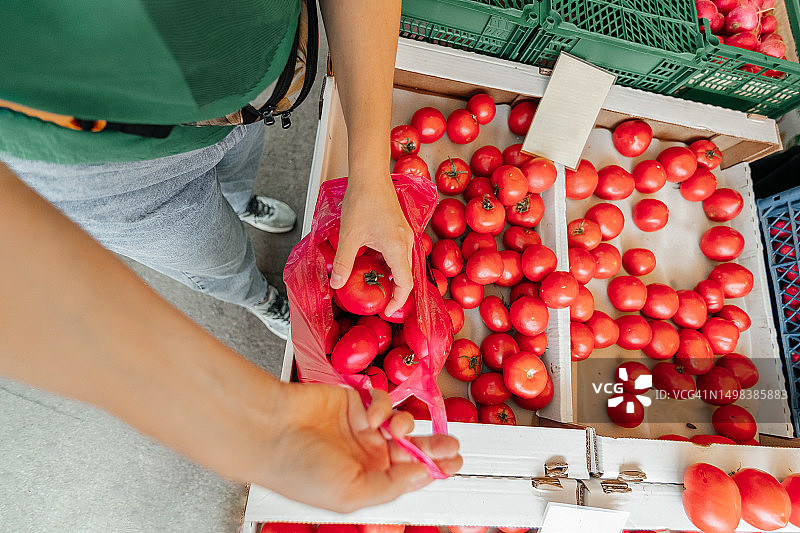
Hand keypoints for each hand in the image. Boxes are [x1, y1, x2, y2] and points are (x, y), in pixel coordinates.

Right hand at [260, 383, 461, 511]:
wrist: (270, 431)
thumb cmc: (300, 470)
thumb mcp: (353, 493)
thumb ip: (393, 484)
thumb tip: (425, 475)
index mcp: (366, 481)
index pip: (408, 475)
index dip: (433, 469)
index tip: (455, 464)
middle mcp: (366, 455)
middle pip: (411, 448)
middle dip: (433, 446)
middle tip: (453, 445)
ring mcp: (361, 427)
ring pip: (401, 423)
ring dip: (407, 424)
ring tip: (399, 429)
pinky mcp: (354, 401)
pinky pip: (383, 402)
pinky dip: (383, 407)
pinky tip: (371, 415)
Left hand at [330, 175, 414, 316]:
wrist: (371, 175)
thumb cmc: (362, 201)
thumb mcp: (349, 235)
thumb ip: (343, 262)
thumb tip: (336, 284)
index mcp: (397, 248)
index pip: (405, 284)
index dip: (398, 301)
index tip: (387, 312)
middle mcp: (407, 243)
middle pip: (407, 276)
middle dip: (396, 292)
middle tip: (381, 303)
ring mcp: (406, 235)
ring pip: (404, 264)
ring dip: (394, 277)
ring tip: (378, 286)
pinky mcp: (401, 229)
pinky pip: (401, 253)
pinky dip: (392, 264)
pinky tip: (376, 264)